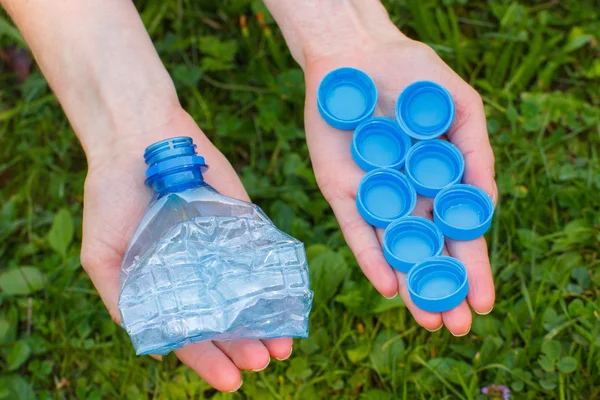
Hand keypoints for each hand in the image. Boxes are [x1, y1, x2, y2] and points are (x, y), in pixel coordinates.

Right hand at [79, 109, 292, 391]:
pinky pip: (263, 256)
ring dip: (266, 321)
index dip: (209, 360)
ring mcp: (222, 250)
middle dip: (244, 345)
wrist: (140, 137)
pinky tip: (287, 299)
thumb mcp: (102, 256)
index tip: (231, 381)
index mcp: (163, 288)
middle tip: (263, 362)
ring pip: (249, 295)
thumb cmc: (112, 197)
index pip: (189, 334)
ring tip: (282, 345)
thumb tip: (157, 349)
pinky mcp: (243, 225)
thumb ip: (125, 301)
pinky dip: (276, 279)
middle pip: (226, 320)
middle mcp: (195, 275)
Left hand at [302, 34, 496, 334]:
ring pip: (393, 248)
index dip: (471, 269)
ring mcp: (374, 196)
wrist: (359, 53)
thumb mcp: (461, 110)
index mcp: (438, 182)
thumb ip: (478, 157)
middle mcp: (407, 196)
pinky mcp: (340, 189)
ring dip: (410, 283)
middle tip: (455, 327)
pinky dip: (371, 254)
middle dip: (442, 289)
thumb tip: (487, 208)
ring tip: (425, 318)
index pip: (457, 235)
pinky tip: (387, 284)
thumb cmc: (415, 75)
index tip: (482, 303)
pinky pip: (356, 228)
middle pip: (426, 251)